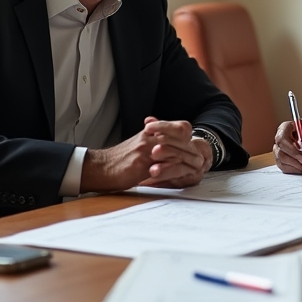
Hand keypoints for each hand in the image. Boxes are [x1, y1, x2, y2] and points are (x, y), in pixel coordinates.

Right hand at [81, 119, 211, 191]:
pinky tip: (181, 174)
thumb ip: (154, 141)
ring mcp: (146, 150)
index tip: (192, 146)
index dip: (188, 136)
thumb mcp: (138, 145)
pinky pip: (165, 165)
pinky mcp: (142, 164)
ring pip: (176, 151)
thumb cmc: (120, 160)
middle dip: (192, 151)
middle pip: (181, 139)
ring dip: (188, 160)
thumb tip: (171, 144)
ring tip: (196, 167)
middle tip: (200, 161)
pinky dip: (176, 170)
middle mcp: (150, 137)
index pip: (180, 127)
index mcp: (151, 132)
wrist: (100, 168)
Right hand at [274, 119, 301, 174]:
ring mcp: (283, 150)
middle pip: (280, 151)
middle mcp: (282, 139)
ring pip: (281, 161)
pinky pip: (285, 168)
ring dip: (295, 166)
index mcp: (287, 127)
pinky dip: (296, 170)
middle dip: (294, 158)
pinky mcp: (286, 160)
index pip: (281, 138)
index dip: (290, 147)